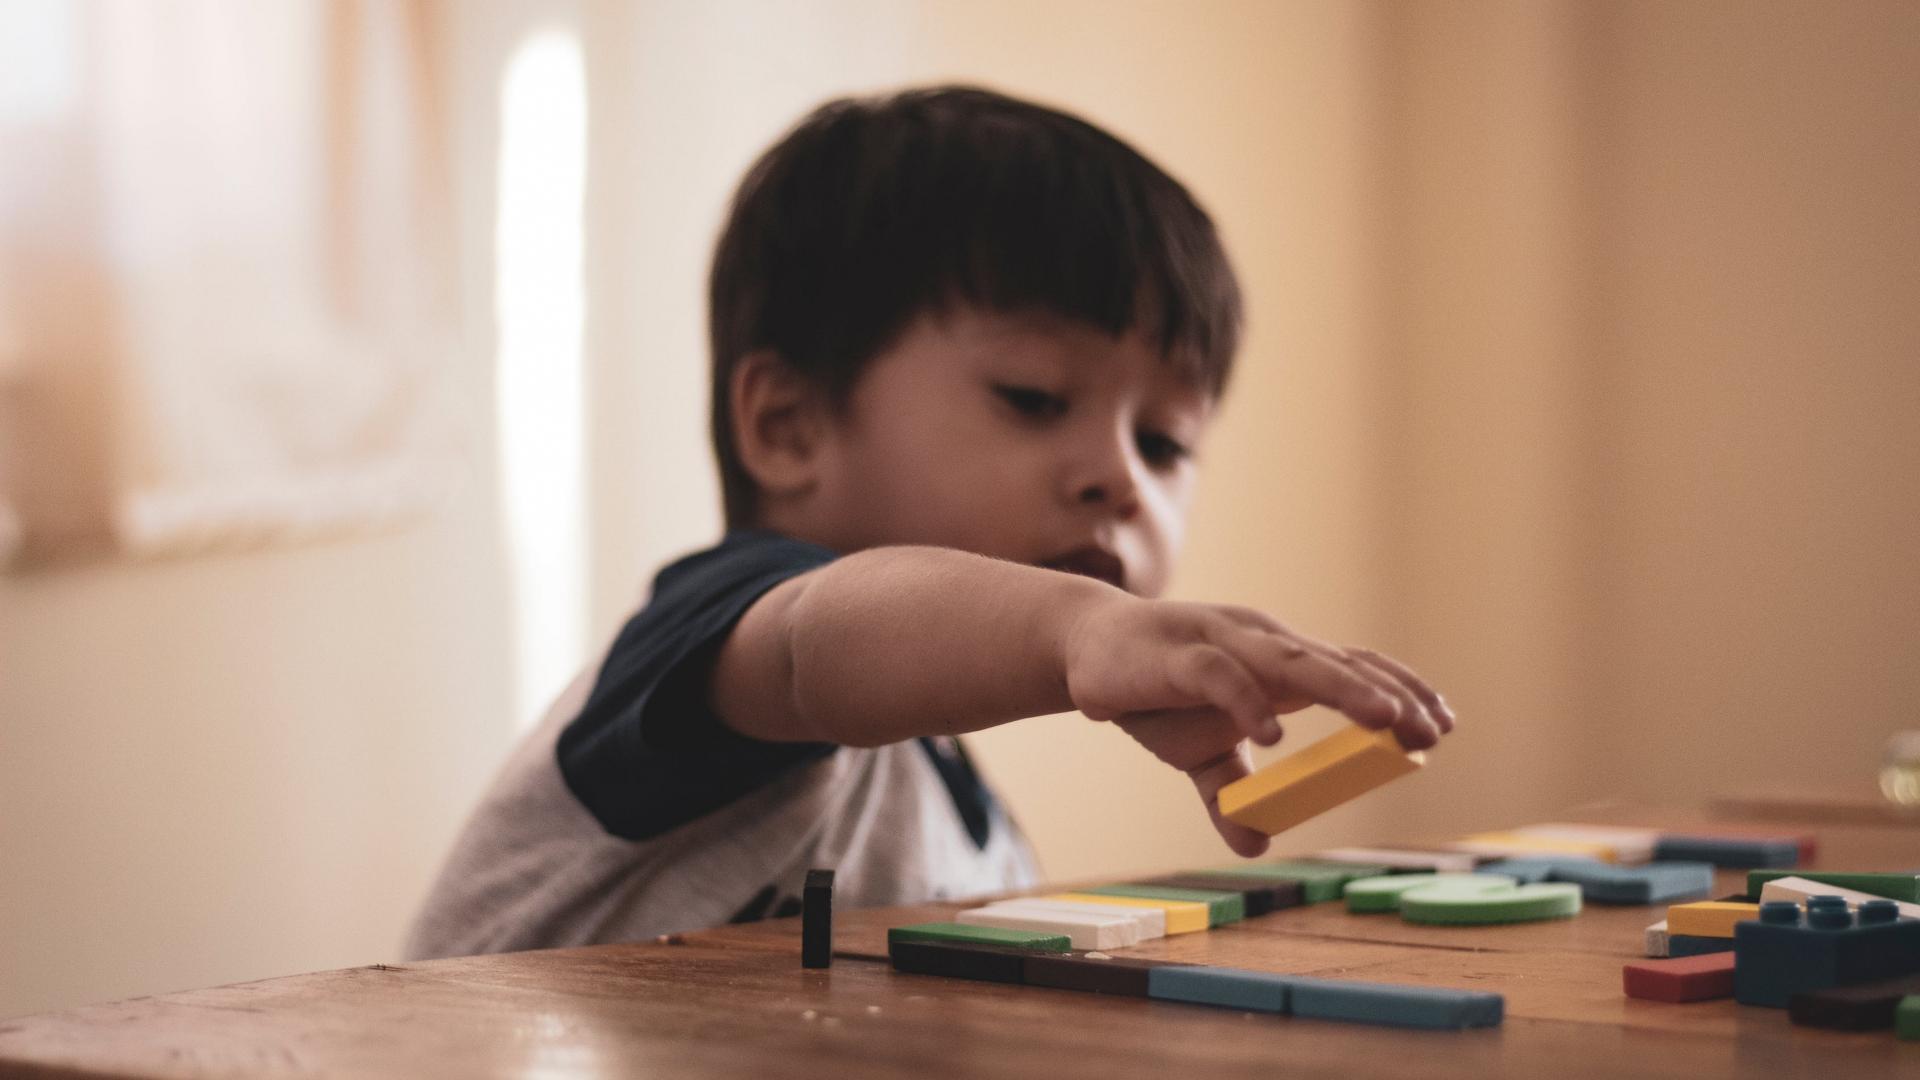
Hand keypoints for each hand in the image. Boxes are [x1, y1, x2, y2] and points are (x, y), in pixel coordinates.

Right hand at [1061, 594, 1455, 855]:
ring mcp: (1222, 643)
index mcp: (1276, 663)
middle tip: (1431, 730)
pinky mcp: (1179, 655)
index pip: (1351, 667)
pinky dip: (1249, 704)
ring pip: (1292, 662)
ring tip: (1385, 718)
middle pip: (1337, 663)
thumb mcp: (1197, 754)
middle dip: (1389, 695)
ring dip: (1343, 687)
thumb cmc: (1151, 691)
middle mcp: (1260, 644)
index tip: (1441, 728)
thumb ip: (1230, 793)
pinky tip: (1273, 738)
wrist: (1082, 650)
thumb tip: (1256, 845)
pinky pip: (1222, 676)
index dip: (1398, 691)